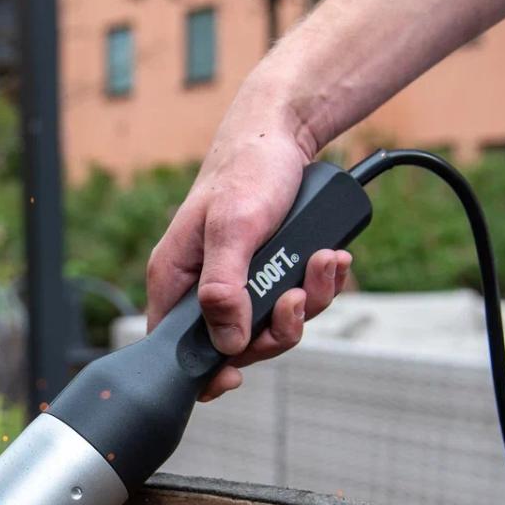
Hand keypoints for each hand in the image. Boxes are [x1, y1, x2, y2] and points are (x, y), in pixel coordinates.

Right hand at [146, 95, 350, 400]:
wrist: (283, 131)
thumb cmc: (246, 168)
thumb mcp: (233, 227)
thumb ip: (224, 288)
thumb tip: (229, 342)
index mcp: (175, 280)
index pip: (176, 348)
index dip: (205, 371)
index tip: (236, 373)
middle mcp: (202, 288)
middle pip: (233, 346)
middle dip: (273, 330)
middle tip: (297, 298)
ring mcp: (237, 284)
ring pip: (269, 327)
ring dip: (306, 303)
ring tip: (324, 262)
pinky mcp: (268, 275)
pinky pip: (294, 303)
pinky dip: (318, 286)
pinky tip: (329, 258)